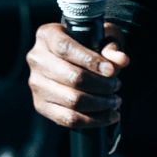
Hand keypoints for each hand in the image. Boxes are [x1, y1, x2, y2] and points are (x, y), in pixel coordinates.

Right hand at [26, 18, 127, 132]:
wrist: (74, 60)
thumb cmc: (89, 44)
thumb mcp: (102, 38)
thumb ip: (111, 47)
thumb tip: (121, 60)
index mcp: (47, 35)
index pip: (66, 49)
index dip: (90, 61)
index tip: (111, 71)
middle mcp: (36, 59)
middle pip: (71, 77)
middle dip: (101, 85)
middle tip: (117, 86)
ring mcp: (36, 84)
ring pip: (72, 100)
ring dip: (100, 104)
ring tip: (115, 101)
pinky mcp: (40, 105)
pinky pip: (68, 119)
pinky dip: (93, 121)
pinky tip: (109, 116)